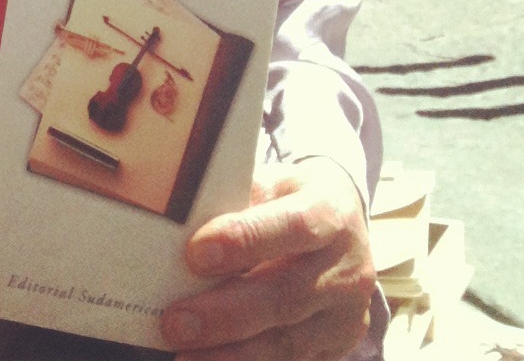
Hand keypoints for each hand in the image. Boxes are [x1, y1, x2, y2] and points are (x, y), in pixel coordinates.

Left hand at [160, 160, 374, 359]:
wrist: (344, 219)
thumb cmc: (290, 197)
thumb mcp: (271, 181)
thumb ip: (235, 199)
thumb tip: (179, 221)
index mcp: (331, 213)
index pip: (293, 228)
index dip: (245, 241)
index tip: (196, 255)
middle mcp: (347, 268)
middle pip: (286, 296)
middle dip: (226, 314)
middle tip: (176, 323)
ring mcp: (347, 314)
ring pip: (289, 341)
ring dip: (233, 353)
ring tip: (184, 355)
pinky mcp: (339, 343)